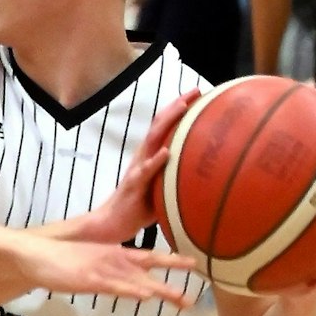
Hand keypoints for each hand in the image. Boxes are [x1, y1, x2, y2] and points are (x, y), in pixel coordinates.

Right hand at [23, 237, 195, 306]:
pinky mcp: (90, 279)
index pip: (150, 257)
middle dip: (173, 280)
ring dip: (159, 290)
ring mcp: (103, 269)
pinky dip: (131, 291)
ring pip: (137, 281)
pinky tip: (145, 296)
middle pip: (151, 269)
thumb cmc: (61, 260)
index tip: (194, 264)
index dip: (172, 260)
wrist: (36, 255)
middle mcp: (115, 259)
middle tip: (194, 291)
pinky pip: (114, 287)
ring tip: (180, 298)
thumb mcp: (90, 263)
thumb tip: (119, 280)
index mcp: (116, 253)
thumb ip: (108, 271)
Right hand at [83, 88, 199, 242]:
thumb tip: (203, 175)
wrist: (112, 224)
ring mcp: (137, 169)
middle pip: (159, 125)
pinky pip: (145, 171)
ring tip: (182, 108)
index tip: (198, 94)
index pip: (164, 127)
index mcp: (149, 156)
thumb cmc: (138, 208)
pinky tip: (166, 152)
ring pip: (152, 140)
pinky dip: (156, 161)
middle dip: (177, 106)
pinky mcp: (133, 186)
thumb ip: (175, 176)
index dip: (179, 109)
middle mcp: (142, 157)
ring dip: (168, 123)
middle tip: (195, 91)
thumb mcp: (161, 188)